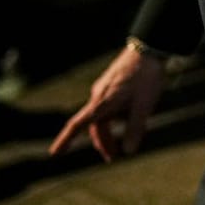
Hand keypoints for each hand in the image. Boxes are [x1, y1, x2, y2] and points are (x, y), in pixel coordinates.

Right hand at [49, 41, 165, 161]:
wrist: (149, 47)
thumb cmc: (146, 76)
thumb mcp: (144, 105)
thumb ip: (136, 128)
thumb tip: (129, 152)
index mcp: (102, 102)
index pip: (78, 124)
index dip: (65, 139)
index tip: (54, 153)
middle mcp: (99, 96)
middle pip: (95, 125)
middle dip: (102, 143)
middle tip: (112, 157)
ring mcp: (105, 89)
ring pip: (103, 116)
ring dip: (110, 132)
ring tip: (123, 144)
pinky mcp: (113, 84)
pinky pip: (109, 106)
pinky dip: (116, 118)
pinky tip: (130, 120)